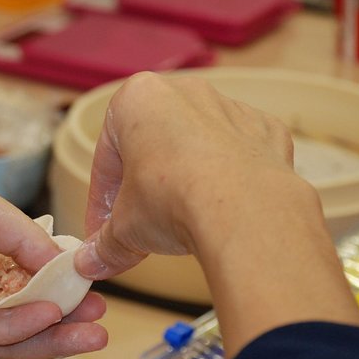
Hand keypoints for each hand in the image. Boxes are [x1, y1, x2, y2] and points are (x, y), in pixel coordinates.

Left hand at [0, 165, 106, 358]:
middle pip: (22, 306)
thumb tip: (62, 260)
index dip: (58, 278)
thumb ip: (21, 235)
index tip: (92, 280)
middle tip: (101, 316)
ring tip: (93, 332)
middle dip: (64, 314)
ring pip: (8, 331)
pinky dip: (19, 329)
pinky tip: (50, 318)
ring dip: (52, 332)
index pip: (24, 270)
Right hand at [74, 72, 358, 356]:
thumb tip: (91, 265)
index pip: (107, 158)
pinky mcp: (267, 132)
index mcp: (137, 100)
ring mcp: (231, 109)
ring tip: (182, 223)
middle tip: (139, 227)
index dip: (101, 201)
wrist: (245, 211)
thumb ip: (106, 244)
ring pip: (197, 148)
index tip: (101, 230)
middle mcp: (185, 93)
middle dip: (143, 188)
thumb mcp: (125, 228)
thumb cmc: (172, 200)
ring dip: (185, 182)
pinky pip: (239, 155)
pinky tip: (221, 212)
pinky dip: (229, 180)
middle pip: (152, 147)